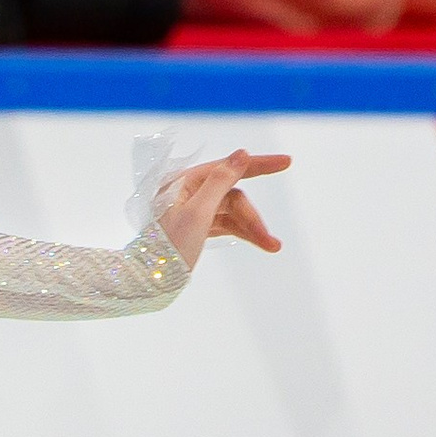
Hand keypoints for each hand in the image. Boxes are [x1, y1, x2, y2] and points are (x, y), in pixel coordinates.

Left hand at [156, 149, 289, 262]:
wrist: (148, 281)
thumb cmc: (169, 246)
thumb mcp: (197, 212)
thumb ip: (220, 182)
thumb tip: (242, 154)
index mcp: (184, 182)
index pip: (228, 167)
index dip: (259, 165)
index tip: (286, 162)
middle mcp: (189, 192)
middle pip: (232, 196)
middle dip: (252, 217)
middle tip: (271, 240)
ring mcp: (193, 210)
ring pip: (232, 212)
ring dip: (252, 228)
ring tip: (272, 246)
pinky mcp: (197, 227)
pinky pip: (226, 224)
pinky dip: (242, 233)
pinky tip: (262, 243)